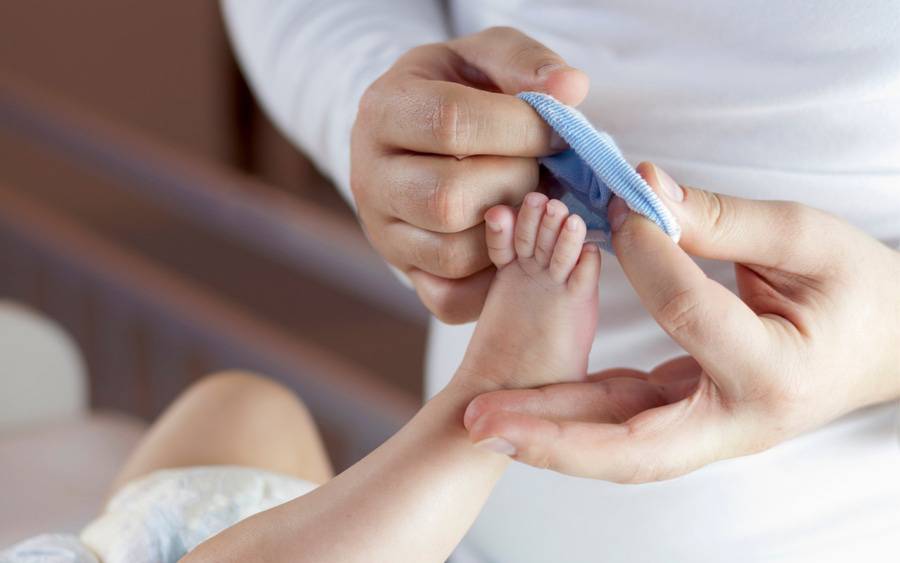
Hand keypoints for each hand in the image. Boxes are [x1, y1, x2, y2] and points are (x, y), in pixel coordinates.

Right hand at [351, 27, 588, 322]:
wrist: (413, 133)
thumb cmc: (456, 89)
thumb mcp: (482, 57)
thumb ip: (525, 62)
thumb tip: (571, 89)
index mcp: (383, 111)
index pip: (451, 124)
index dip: (520, 129)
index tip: (558, 129)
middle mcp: (369, 177)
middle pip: (449, 197)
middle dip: (516, 183)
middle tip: (538, 168)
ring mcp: (382, 232)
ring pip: (453, 253)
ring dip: (510, 232)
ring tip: (524, 199)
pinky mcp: (404, 271)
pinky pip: (450, 297)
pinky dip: (493, 276)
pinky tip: (511, 236)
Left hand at [464, 163, 899, 481]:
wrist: (885, 345)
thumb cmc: (856, 290)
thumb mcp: (807, 239)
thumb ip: (724, 220)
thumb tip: (645, 189)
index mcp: (776, 372)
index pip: (691, 314)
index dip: (650, 254)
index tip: (622, 205)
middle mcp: (738, 420)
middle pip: (633, 446)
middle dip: (552, 433)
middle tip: (481, 418)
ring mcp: (710, 428)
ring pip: (617, 443)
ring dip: (547, 433)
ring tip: (482, 418)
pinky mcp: (689, 416)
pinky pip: (622, 421)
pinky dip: (573, 412)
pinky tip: (524, 399)